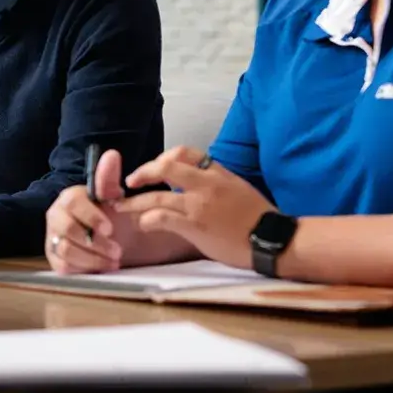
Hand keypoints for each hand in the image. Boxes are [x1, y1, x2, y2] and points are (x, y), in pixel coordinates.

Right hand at [45, 148, 194, 272]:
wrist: (114, 240)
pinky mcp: (55, 258)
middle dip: (94, 242)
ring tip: (114, 261)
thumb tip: (112, 154)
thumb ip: (109, 178)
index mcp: (69, 198)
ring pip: (66, 249)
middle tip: (117, 250)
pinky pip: (64, 266)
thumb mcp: (114, 198)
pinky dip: (85, 269)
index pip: (72, 203)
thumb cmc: (112, 216)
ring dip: (93, 258)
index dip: (91, 216)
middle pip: (67, 229)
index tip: (111, 228)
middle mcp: (56, 216)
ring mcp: (54, 237)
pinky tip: (103, 267)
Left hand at [114, 145, 274, 269]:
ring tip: (121, 206)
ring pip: (157, 197)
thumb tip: (192, 183)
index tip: (154, 167)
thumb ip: (214, 181)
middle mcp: (205, 184)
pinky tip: (143, 224)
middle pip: (165, 168)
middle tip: (129, 183)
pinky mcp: (194, 226)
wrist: (271, 239)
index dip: (163, 158)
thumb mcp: (237, 187)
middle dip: (142, 174)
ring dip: (134, 202)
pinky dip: (147, 220)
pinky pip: (162, 218)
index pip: (184, 152)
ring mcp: (198, 205)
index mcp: (216, 172)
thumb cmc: (257, 217)